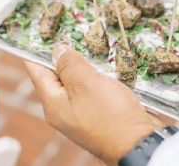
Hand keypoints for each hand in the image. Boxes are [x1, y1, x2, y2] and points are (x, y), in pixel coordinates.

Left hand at [25, 43, 164, 164]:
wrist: (141, 144)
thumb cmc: (111, 116)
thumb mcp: (86, 84)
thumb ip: (69, 64)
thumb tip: (57, 49)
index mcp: (54, 104)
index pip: (38, 72)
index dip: (38, 51)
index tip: (42, 34)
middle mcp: (65, 110)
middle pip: (59, 76)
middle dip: (66, 56)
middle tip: (72, 33)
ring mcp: (84, 112)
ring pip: (81, 81)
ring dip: (87, 65)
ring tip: (93, 45)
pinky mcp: (102, 112)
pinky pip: (96, 89)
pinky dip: (101, 76)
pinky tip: (110, 65)